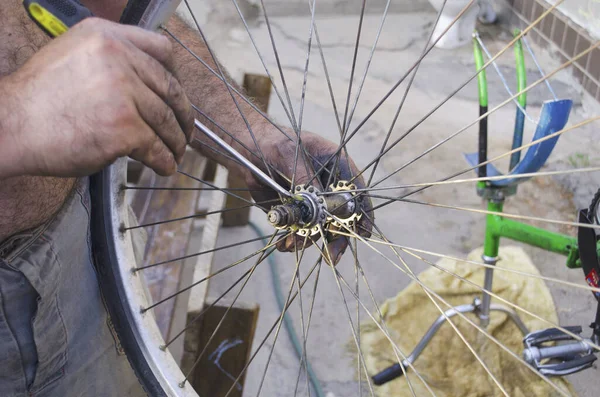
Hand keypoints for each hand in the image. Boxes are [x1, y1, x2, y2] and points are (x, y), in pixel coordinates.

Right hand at [0, 18, 193, 178]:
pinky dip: (164, 160)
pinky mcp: (124, 128)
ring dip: (175, 141)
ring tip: (175, 153)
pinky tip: (164, 166)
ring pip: (166, 120)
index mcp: (106, 36)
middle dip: (182, 114)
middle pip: (169, 88)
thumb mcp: (72, 56)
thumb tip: (145, 83)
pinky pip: (156, 147)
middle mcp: (118, 58)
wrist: (10, 126)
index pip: (161, 49)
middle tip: (184, 131)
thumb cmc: (38, 99)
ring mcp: (123, 93)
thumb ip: (110, 60)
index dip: (175, 76)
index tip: (177, 95)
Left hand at [245, 129, 372, 264]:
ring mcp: (314, 203)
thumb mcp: (289, 153)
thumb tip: (318, 201)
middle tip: (331, 257)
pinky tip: (283, 245)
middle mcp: (329, 189)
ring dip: (308, 241)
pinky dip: (292, 241)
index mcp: (337, 167)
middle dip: (337, 239)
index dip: (363, 214)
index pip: (358, 193)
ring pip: (320, 229)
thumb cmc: (273, 142)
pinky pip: (300, 232)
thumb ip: (304, 176)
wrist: (247, 152)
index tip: (363, 233)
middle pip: (343, 218)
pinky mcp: (297, 214)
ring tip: (289, 245)